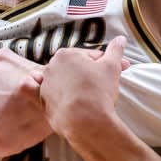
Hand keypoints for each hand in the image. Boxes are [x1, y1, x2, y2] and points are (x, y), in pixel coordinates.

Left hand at [40, 36, 127, 150]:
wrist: (86, 122)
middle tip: (105, 84)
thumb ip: (115, 50)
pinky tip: (48, 89)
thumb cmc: (99, 92)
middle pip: (75, 69)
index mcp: (66, 54)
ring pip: (62, 82)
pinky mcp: (42, 103)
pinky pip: (40, 93)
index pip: (90, 57)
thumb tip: (121, 38)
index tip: (119, 70)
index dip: (106, 64)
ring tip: (89, 95)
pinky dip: (43, 90)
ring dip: (72, 84)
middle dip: (90, 74)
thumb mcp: (112, 67)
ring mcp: (44, 85)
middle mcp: (50, 67)